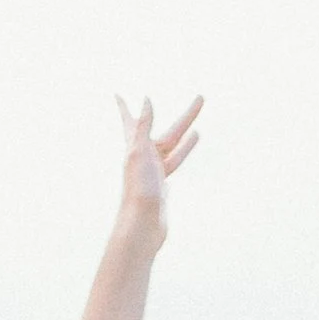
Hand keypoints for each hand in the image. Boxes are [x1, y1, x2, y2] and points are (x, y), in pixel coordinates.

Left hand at [115, 93, 203, 240]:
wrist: (142, 225)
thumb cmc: (139, 189)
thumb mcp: (140, 153)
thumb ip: (143, 126)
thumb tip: (146, 99)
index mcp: (135, 147)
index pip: (132, 121)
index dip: (125, 108)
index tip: (117, 94)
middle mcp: (143, 156)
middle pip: (169, 132)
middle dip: (186, 117)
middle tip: (201, 99)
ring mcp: (154, 171)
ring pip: (174, 148)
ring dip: (186, 137)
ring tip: (198, 128)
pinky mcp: (162, 185)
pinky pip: (174, 163)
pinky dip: (183, 153)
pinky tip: (189, 150)